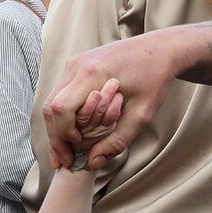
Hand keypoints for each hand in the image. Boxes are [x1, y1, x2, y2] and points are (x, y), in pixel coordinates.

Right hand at [41, 36, 177, 170]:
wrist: (160, 50)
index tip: (75, 154)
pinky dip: (63, 115)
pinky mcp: (77, 64)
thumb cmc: (155, 80)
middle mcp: (77, 65)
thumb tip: (93, 163)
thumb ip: (117, 141)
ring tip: (67, 151)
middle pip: (50, 107)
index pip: (60, 109)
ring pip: (52, 100)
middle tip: (65, 161)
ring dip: (57, 128)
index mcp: (92, 74)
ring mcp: (75, 62)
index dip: (63, 136)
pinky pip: (61, 93)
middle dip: (56, 137)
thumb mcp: (141, 115)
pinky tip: (72, 133)